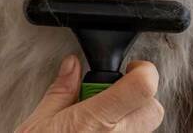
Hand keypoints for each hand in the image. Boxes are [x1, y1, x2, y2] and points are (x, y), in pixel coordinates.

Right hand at [17, 56, 163, 132]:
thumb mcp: (38, 124)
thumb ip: (61, 92)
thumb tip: (71, 67)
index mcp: (96, 122)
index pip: (144, 87)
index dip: (143, 71)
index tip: (131, 69)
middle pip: (153, 110)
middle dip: (138, 98)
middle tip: (109, 100)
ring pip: (143, 132)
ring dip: (128, 123)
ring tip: (96, 127)